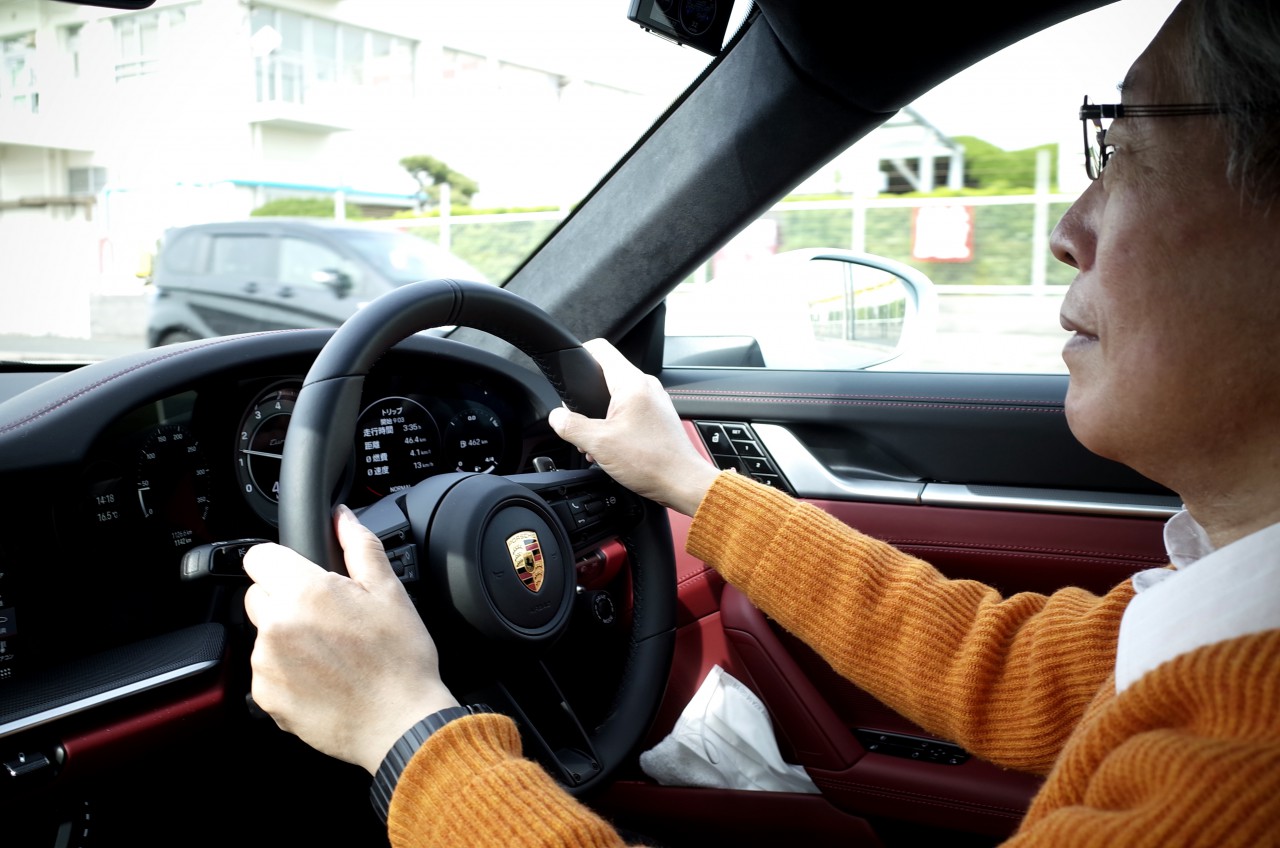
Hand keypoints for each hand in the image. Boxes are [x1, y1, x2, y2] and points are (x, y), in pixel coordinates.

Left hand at [243, 505, 458, 774]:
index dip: (282, 560)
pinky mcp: (265, 696)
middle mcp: (278, 625)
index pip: (259, 557)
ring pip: (263, 633)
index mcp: (305, 592)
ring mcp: (267, 664)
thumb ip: (359, 545)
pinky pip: (266, 670)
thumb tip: (342, 517)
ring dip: (287, 635)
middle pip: (258, 594)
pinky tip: (321, 677)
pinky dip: (286, 671)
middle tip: (327, 616)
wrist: (401, 723)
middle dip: (286, 598)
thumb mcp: (389, 592)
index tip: (301, 573)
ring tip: (330, 652)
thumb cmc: (401, 660)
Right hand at [549, 338, 718, 515]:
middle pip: (605, 377)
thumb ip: (571, 426)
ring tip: (596, 443)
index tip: (568, 371)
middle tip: (580, 424)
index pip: (600, 349)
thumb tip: (556, 418)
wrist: (682, 482)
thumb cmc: (652, 462)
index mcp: (631, 383)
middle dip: (587, 400)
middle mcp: (645, 386)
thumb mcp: (598, 443)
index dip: (579, 355)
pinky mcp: (657, 417)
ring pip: (616, 398)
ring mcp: (654, 401)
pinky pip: (629, 412)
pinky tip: (610, 448)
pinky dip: (615, 425)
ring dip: (600, 418)